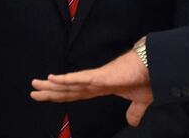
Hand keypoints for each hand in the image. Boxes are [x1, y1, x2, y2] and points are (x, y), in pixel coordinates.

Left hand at [30, 49, 153, 126]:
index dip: (60, 95)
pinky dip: (67, 79)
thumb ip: (134, 112)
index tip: (46, 95)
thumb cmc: (148, 79)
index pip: (76, 93)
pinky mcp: (101, 76)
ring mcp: (97, 78)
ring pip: (69, 83)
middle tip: (33, 90)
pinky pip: (81, 79)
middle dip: (49, 91)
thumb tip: (132, 122)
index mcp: (101, 87)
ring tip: (36, 84)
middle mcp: (95, 82)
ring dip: (52, 85)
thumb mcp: (140, 102)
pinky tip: (54, 79)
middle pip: (67, 89)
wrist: (155, 66)